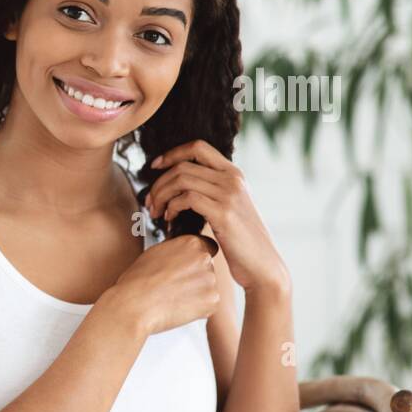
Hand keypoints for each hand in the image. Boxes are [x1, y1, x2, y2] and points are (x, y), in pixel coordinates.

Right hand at [103, 234, 219, 336]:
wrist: (134, 305)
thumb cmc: (138, 281)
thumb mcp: (155, 253)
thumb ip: (176, 250)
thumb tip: (183, 253)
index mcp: (191, 242)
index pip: (206, 246)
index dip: (195, 259)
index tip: (185, 268)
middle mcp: (204, 258)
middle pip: (207, 267)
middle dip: (196, 277)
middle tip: (175, 286)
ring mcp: (211, 280)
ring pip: (208, 286)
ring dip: (196, 293)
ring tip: (173, 297)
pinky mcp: (213, 300)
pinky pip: (209, 304)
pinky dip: (198, 308)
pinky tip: (179, 307)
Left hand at [144, 140, 289, 294]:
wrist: (262, 264)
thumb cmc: (240, 240)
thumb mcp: (229, 207)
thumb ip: (212, 191)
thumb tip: (178, 185)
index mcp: (234, 174)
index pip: (198, 147)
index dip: (172, 154)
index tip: (154, 167)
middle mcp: (233, 179)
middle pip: (183, 166)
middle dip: (159, 183)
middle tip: (149, 203)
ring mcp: (230, 194)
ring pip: (181, 180)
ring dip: (161, 196)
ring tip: (156, 212)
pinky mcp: (224, 212)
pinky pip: (187, 198)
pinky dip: (172, 207)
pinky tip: (170, 219)